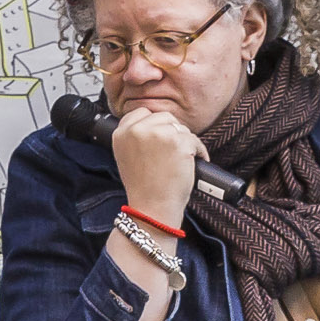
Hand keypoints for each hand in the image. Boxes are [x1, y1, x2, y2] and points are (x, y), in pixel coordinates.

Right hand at [107, 106, 205, 244]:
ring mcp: (158, 134)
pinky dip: (198, 151)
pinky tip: (192, 162)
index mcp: (121, 133)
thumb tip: (155, 123)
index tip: (160, 137)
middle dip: (171, 132)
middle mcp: (137, 129)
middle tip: (172, 151)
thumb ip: (135, 136)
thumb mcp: (126, 156)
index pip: (142, 112)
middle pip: (164, 116)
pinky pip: (194, 139)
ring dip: (185, 141)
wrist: (152, 208)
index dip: (155, 124)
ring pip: (180, 127)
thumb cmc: (143, 187)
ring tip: (180, 159)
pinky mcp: (178, 141)